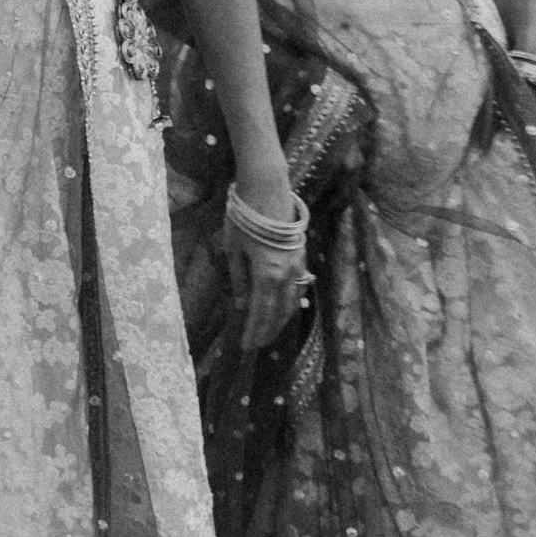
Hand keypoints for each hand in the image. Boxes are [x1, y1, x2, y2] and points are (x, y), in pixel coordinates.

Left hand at [222, 179, 307, 351]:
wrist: (268, 189)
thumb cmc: (244, 217)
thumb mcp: (233, 249)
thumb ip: (239, 279)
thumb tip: (242, 306)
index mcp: (267, 274)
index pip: (261, 311)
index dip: (254, 330)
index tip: (246, 346)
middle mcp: (287, 274)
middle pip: (279, 311)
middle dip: (268, 330)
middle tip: (256, 345)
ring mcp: (298, 266)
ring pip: (291, 302)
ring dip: (280, 320)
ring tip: (268, 332)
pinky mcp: (302, 258)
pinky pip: (298, 288)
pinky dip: (290, 303)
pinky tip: (284, 310)